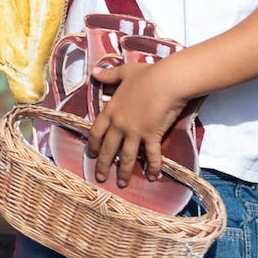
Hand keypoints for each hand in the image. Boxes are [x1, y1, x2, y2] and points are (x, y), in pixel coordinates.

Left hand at [86, 60, 189, 184]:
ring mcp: (135, 132)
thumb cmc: (147, 75)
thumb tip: (94, 72)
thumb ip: (108, 75)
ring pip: (125, 156)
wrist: (167, 81)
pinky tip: (152, 177)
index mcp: (111, 110)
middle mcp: (120, 124)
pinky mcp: (152, 136)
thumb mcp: (124, 73)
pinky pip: (152, 156)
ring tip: (121, 184)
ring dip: (123, 172)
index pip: (96, 132)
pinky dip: (153, 168)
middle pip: (107, 148)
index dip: (92, 145)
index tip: (90, 154)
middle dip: (102, 164)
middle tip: (99, 177)